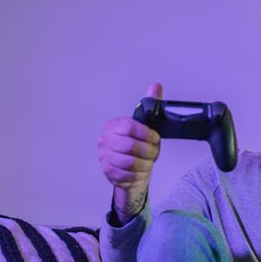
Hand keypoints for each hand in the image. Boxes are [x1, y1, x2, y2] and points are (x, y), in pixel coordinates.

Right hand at [97, 82, 162, 223]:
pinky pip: (128, 176)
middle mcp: (105, 140)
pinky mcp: (108, 173)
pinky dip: (139, 175)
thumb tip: (156, 86)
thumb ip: (151, 105)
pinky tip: (140, 171)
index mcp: (113, 126)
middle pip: (130, 146)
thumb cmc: (139, 147)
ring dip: (145, 164)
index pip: (129, 126)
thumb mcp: (146, 126)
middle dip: (148, 151)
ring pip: (130, 163)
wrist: (130, 171)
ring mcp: (104, 157)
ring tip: (148, 162)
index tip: (154, 138)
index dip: (146, 134)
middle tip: (154, 153)